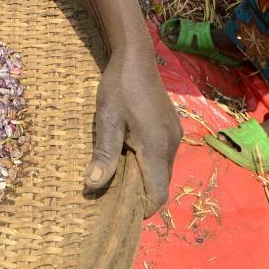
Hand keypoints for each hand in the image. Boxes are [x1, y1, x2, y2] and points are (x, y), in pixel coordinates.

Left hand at [85, 44, 181, 213]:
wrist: (136, 56)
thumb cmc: (119, 87)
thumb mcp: (106, 120)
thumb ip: (104, 154)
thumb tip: (93, 185)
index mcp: (157, 147)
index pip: (157, 193)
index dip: (142, 208)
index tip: (121, 212)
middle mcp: (172, 144)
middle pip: (161, 183)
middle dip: (140, 194)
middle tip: (113, 194)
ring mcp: (174, 134)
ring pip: (162, 169)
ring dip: (144, 176)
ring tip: (118, 173)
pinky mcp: (172, 126)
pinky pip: (163, 155)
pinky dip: (148, 162)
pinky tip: (129, 153)